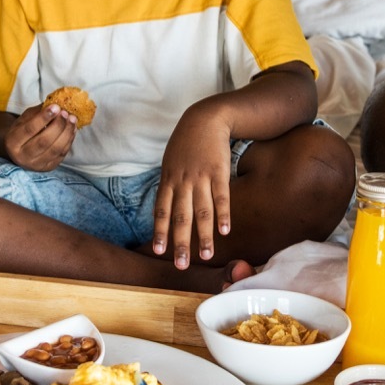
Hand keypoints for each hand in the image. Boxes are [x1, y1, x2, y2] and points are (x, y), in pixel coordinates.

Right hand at [4, 104, 77, 171]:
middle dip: (58, 125)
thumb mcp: (24, 119)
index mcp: (12, 142)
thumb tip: (56, 102)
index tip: (56, 106)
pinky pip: (61, 154)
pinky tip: (72, 129)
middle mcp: (22, 156)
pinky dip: (69, 140)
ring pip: (55, 149)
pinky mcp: (48, 167)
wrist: (20, 150)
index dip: (44, 118)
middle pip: (44, 141)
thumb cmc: (23, 131)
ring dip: (67, 132)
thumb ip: (38, 112)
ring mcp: (36, 165)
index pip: (29, 129)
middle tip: (66, 113)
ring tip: (72, 119)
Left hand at [153, 109, 231, 268]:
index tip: (159, 252)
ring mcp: (201, 177)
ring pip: (202, 211)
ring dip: (204, 235)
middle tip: (181, 265)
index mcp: (168, 180)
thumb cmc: (186, 143)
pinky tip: (225, 231)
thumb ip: (168, 185)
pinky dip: (223, 215)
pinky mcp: (219, 173)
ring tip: (207, 255)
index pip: (161, 211)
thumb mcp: (170, 162)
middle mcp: (182, 181)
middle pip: (181, 217)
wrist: (205, 119)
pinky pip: (221, 197)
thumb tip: (164, 210)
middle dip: (181, 243)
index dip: (160, 232)